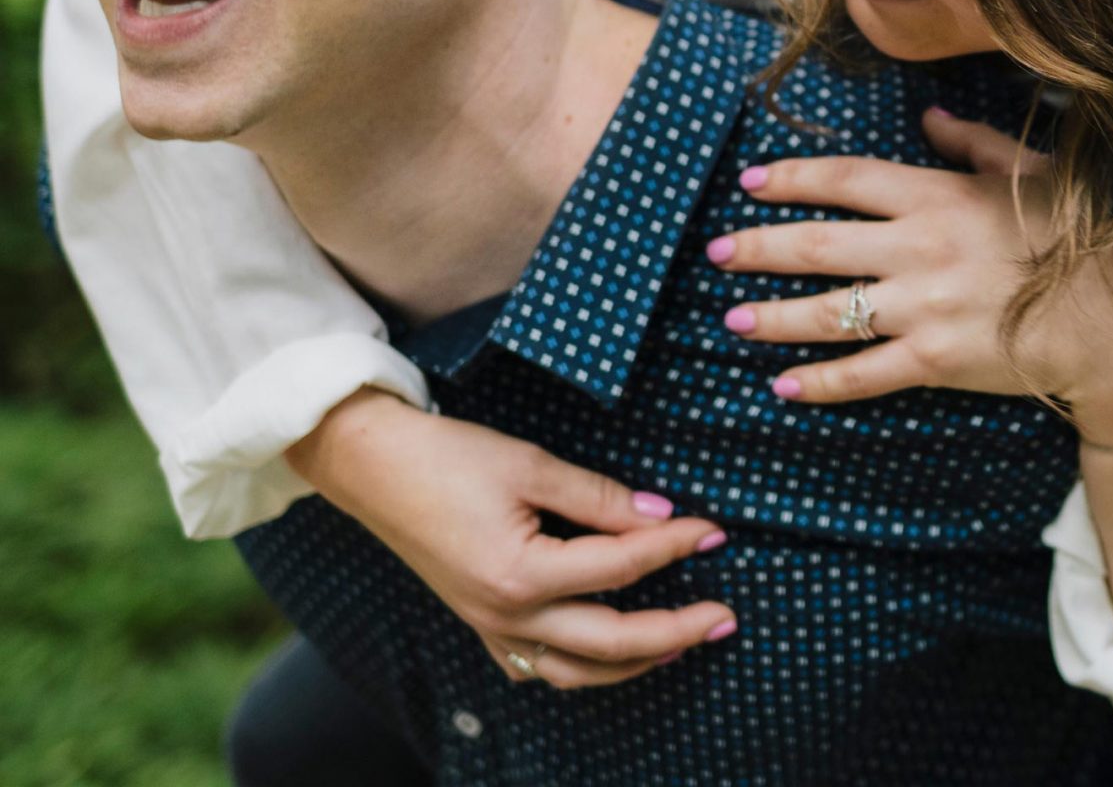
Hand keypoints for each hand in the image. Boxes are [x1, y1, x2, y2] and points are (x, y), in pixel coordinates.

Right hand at [286, 388, 735, 689]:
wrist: (373, 466)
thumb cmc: (447, 456)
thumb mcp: (529, 463)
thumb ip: (597, 496)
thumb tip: (659, 516)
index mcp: (522, 574)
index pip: (621, 568)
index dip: (674, 546)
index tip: (713, 531)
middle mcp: (507, 615)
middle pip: (612, 640)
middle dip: (677, 630)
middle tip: (726, 617)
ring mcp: (490, 627)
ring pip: (578, 671)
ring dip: (635, 663)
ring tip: (679, 642)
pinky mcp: (478, 622)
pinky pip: (538, 666)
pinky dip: (580, 666)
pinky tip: (601, 650)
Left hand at [708, 108, 1112, 427]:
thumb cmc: (1070, 243)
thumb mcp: (1029, 175)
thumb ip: (973, 143)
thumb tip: (928, 117)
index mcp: (936, 198)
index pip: (844, 179)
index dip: (791, 178)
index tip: (751, 181)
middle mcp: (918, 250)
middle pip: (816, 244)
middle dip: (756, 247)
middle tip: (715, 252)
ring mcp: (922, 309)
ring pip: (826, 312)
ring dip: (771, 315)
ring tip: (731, 316)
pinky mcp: (933, 362)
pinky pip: (863, 375)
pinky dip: (819, 383)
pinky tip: (780, 385)